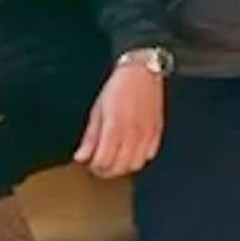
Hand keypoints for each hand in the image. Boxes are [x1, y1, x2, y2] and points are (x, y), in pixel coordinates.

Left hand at [72, 60, 163, 176]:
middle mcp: (132, 133)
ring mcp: (147, 133)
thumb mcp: (97, 110)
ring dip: (123, 166)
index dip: (93, 166)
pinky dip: (139, 158)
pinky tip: (131, 152)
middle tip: (99, 164)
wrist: (143, 71)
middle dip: (106, 170)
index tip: (89, 162)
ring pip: (135, 165)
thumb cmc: (118, 87)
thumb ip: (90, 137)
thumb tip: (81, 157)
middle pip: (119, 167)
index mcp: (114, 127)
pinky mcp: (157, 130)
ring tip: (115, 160)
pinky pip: (150, 154)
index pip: (103, 161)